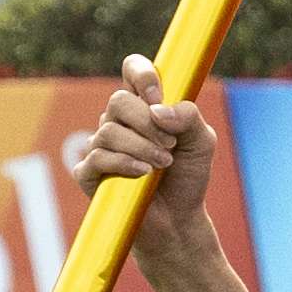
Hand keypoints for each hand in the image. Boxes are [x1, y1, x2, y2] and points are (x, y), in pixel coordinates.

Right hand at [77, 50, 219, 258]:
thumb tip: (158, 111)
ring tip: (163, 164)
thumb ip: (189, 117)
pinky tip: (143, 173)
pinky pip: (96, 158)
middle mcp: (119, 121)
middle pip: (118, 101)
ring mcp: (101, 146)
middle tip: (170, 143)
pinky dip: (123, 163)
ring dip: (141, 146)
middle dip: (146, 121)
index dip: (142, 74)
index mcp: (144, 106)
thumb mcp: (201, 142)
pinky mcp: (89, 174)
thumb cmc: (187, 177)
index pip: (133, 71)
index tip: (158, 96)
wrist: (178, 220)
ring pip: (108, 131)